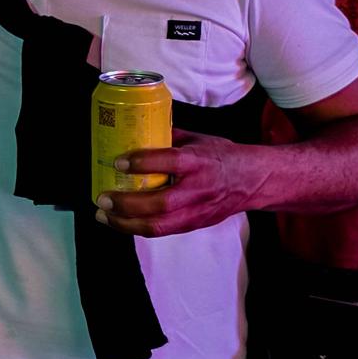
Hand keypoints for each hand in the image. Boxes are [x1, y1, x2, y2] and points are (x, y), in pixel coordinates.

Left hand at [96, 129, 262, 236]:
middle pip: (161, 203)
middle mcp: (199, 188)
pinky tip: (120, 222)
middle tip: (103, 198)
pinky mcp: (195, 224)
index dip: (142, 163)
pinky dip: (137, 228)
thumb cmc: (222, 156)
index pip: (170, 162)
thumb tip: (135, 127)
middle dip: (127, 204)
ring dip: (126, 223)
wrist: (253, 181)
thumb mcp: (197, 139)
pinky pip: (163, 231)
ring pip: (159, 225)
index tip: (119, 162)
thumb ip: (167, 136)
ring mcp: (198, 210)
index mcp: (199, 161)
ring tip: (104, 215)